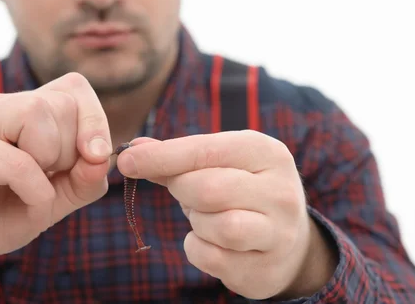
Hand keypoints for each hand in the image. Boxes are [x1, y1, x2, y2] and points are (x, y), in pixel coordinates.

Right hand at [0, 73, 111, 275]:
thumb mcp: (53, 200)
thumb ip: (84, 180)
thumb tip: (103, 157)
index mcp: (25, 110)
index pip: (75, 87)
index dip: (95, 120)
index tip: (94, 156)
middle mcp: (1, 106)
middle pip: (63, 101)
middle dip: (71, 149)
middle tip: (46, 177)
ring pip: (39, 114)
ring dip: (50, 160)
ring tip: (28, 185)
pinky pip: (19, 160)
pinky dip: (34, 189)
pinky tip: (22, 201)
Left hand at [117, 131, 336, 299]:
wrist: (288, 240)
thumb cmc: (241, 191)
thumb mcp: (219, 164)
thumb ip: (177, 156)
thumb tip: (133, 148)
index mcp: (266, 152)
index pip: (206, 150)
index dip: (161, 156)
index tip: (126, 160)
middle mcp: (280, 190)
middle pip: (208, 189)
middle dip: (182, 190)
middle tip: (182, 191)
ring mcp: (279, 232)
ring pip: (218, 225)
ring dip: (197, 221)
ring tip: (205, 215)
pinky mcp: (266, 268)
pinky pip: (212, 257)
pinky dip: (198, 248)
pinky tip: (210, 240)